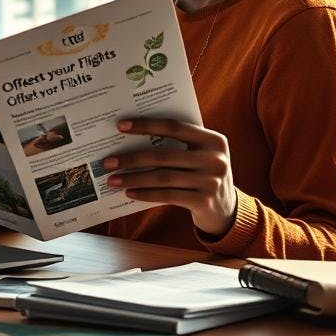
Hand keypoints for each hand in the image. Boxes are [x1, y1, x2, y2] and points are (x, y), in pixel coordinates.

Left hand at [104, 117, 237, 236]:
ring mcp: (211, 181)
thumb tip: (132, 138)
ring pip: (162, 177)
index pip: (174, 127)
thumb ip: (178, 144)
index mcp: (213, 139)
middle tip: (108, 161)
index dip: (146, 125)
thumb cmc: (203, 175)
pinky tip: (129, 193)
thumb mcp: (200, 155)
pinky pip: (167, 196)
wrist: (227, 210)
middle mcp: (215, 159)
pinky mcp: (204, 202)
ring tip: (113, 179)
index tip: (121, 126)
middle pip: (163, 155)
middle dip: (132, 158)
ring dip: (133, 178)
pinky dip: (145, 194)